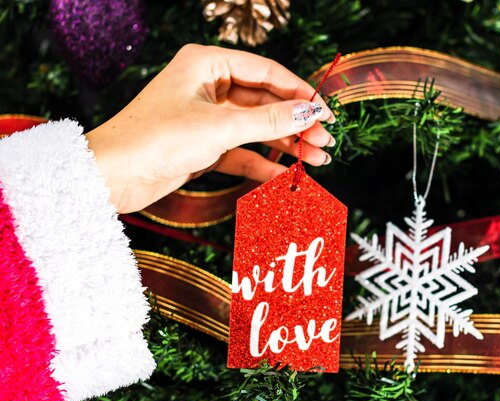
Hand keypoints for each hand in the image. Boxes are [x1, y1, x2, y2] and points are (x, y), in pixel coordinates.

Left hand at [86, 44, 335, 213]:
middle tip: (326, 141)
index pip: (267, 72)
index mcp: (206, 64)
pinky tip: (285, 175)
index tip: (326, 112)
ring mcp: (205, 117)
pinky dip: (262, 163)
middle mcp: (207, 86)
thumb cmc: (156, 139)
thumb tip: (310, 113)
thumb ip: (269, 120)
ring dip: (285, 144)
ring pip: (255, 127)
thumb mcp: (220, 126)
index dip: (300, 92)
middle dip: (296, 122)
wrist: (112, 177)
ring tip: (317, 159)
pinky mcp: (202, 145)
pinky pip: (240, 151)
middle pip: (264, 101)